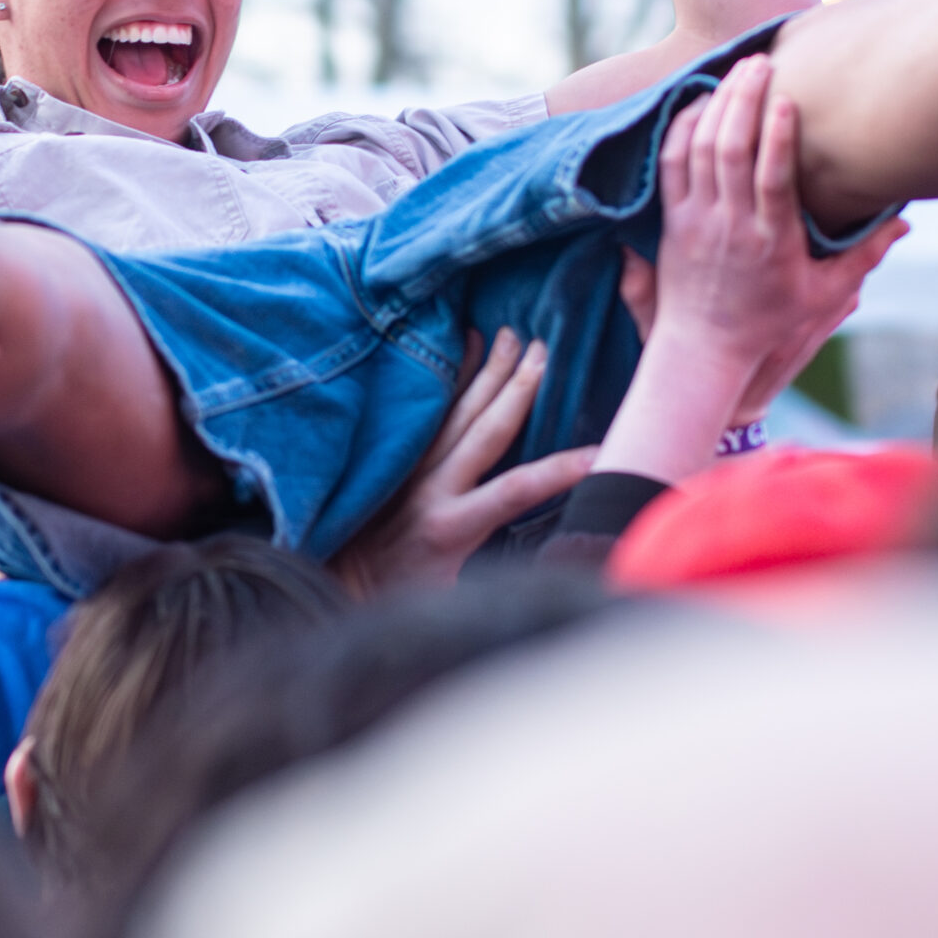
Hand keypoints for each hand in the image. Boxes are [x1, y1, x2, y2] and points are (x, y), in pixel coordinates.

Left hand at [330, 327, 598, 594]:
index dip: (562, 471)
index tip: (601, 455)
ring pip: (455, 411)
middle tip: (542, 349)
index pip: (519, 489)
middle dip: (517, 388)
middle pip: (485, 429)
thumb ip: (495, 575)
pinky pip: (427, 411)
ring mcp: (409, 470)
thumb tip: (552, 562)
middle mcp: (431, 490)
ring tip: (510, 336)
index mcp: (451, 528)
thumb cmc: (401, 601)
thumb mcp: (454, 600)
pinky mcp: (392, 458)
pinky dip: (447, 379)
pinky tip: (462, 348)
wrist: (336, 589)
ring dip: (485, 372)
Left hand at [642, 56, 904, 410]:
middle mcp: (730, 226)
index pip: (772, 181)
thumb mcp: (826, 294)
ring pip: (698, 151)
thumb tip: (904, 222)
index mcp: (771, 242)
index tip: (787, 98)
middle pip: (730, 152)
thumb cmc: (771, 323)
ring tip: (736, 70)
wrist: (705, 350)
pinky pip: (671, 165)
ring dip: (716, 105)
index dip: (777, 136)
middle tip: (760, 61)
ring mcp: (696, 222)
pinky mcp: (672, 221)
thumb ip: (864, 255)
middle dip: (743, 100)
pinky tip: (699, 101)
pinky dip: (683, 128)